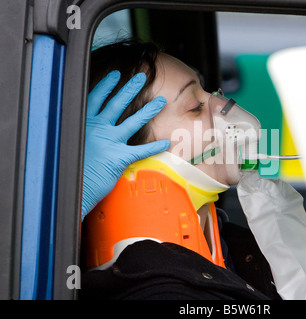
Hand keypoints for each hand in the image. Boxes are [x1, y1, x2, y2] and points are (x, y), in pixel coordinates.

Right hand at [82, 71, 168, 218]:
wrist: (71, 189)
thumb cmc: (71, 168)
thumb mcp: (70, 144)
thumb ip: (82, 132)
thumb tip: (86, 126)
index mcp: (85, 124)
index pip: (97, 99)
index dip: (107, 85)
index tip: (116, 75)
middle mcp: (98, 130)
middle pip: (117, 104)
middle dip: (130, 89)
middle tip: (142, 78)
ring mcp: (110, 142)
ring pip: (133, 122)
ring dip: (148, 110)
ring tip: (161, 100)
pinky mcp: (119, 157)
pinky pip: (141, 150)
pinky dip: (155, 146)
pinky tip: (166, 142)